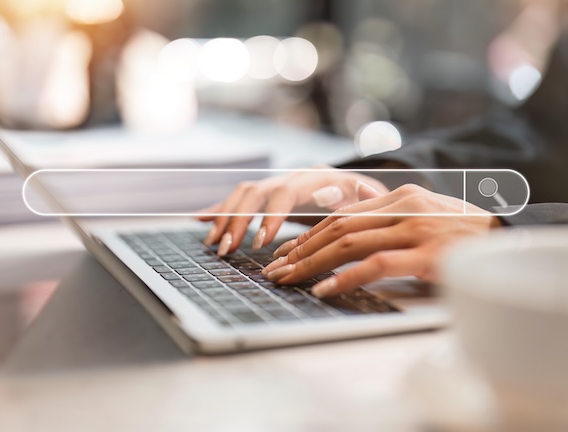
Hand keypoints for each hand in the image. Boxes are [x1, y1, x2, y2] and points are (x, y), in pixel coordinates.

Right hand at [197, 167, 388, 255]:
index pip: (285, 194)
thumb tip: (352, 195)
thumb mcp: (367, 198)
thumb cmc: (361, 198)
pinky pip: (236, 199)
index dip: (270, 217)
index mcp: (312, 178)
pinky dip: (218, 208)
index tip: (260, 242)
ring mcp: (274, 184)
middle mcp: (288, 177)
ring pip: (242, 195)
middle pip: (256, 193)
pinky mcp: (265, 194)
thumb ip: (362, 197)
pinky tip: (200, 219)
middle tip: (227, 248)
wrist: (353, 184)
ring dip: (224, 218)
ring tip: (213, 243)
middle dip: (238, 221)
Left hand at [261, 184, 499, 296]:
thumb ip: (388, 215)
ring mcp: (416, 229)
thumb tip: (349, 216)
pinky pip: (376, 265)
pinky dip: (346, 277)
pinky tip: (325, 289)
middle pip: (338, 228)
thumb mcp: (425, 213)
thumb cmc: (466, 234)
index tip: (285, 255)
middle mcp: (404, 207)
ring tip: (288, 281)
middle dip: (300, 251)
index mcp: (400, 197)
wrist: (513, 240)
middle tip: (275, 272)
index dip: (308, 236)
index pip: (341, 215)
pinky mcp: (427, 255)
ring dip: (312, 264)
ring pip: (349, 244)